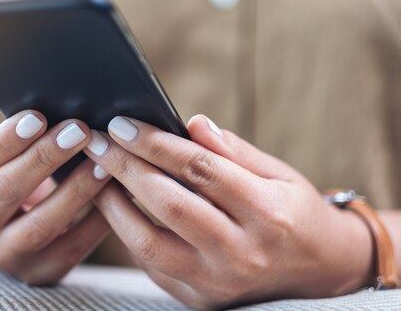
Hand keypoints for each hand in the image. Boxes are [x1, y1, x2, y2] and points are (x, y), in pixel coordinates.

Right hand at [0, 110, 110, 284]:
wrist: (6, 227)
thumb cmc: (10, 173)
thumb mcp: (1, 156)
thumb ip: (19, 138)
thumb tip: (62, 114)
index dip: (7, 140)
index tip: (39, 117)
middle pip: (5, 192)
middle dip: (44, 159)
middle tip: (79, 132)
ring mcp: (4, 254)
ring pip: (39, 226)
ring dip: (74, 192)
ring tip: (103, 164)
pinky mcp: (38, 272)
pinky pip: (70, 249)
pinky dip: (96, 222)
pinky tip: (115, 196)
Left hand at [83, 115, 373, 309]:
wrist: (320, 271)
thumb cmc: (295, 211)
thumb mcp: (278, 173)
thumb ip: (233, 150)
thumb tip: (190, 123)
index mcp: (267, 213)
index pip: (200, 170)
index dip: (156, 144)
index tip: (121, 124)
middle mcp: (243, 253)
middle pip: (169, 205)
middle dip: (125, 168)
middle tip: (96, 142)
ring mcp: (219, 283)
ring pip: (149, 243)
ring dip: (114, 205)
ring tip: (95, 174)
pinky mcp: (200, 299)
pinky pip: (152, 264)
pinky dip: (128, 233)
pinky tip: (115, 206)